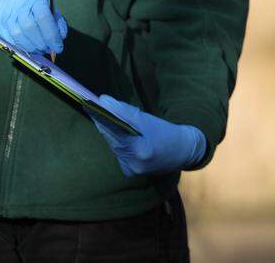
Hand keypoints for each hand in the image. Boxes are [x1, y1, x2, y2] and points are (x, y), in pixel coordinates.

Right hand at [0, 0, 66, 56]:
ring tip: (40, 50)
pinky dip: (22, 47)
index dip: (52, 35)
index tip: (58, 47)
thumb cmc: (32, 5)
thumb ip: (57, 21)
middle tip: (49, 49)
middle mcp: (18, 3)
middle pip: (30, 28)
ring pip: (19, 36)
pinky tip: (29, 48)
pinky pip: (10, 40)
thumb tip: (60, 37)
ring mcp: (6, 13)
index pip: (43, 17)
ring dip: (32, 47)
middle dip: (42, 43)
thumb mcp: (47, 6)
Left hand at [92, 95, 206, 176]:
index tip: (91, 106)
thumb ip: (125, 112)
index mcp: (141, 150)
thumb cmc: (167, 133)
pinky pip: (119, 155)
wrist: (184, 151)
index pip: (115, 132)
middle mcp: (134, 164)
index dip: (102, 118)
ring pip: (114, 148)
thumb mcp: (149, 120)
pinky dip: (118, 144)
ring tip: (104, 119)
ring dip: (110, 134)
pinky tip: (119, 136)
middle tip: (94, 109)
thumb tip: (104, 101)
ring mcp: (132, 171)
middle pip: (113, 140)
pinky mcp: (131, 173)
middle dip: (104, 125)